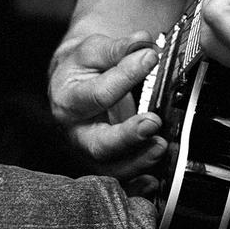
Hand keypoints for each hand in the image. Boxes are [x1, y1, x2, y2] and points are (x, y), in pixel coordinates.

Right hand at [48, 31, 167, 191]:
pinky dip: (136, 187)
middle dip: (126, 137)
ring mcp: (91, 152)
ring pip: (110, 169)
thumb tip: (142, 42)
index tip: (151, 57)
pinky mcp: (107, 163)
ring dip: (137, 162)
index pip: (97, 94)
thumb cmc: (85, 67)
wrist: (75, 82)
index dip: (125, 75)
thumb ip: (119, 48)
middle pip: (97, 144)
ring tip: (161, 146)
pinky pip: (120, 183)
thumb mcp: (95, 50)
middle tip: (152, 122)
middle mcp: (76, 132)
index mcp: (69, 100)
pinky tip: (154, 180)